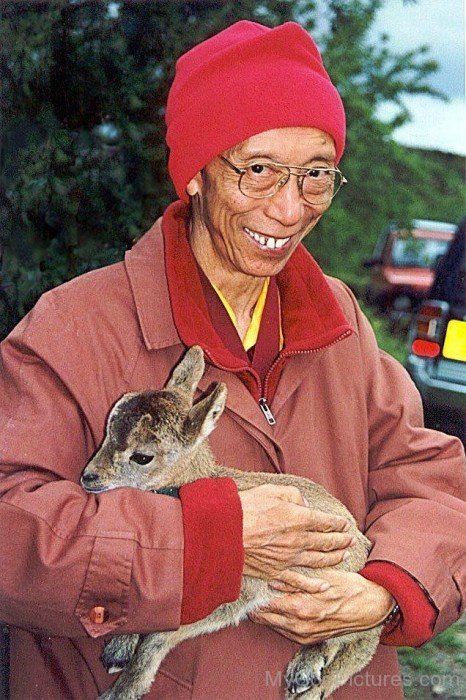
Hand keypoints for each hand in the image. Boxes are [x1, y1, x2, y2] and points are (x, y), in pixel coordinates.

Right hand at [238, 484, 353, 579]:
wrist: (224, 531)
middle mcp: (298, 540)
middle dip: (341, 540)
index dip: (338, 524)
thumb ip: (294, 496)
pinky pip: (299, 581)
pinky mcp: (276, 571)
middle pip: (326, 542)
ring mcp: (288, 558)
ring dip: (333, 558)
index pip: (326, 522)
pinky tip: (324, 586)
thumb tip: (305, 505)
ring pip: (318, 560)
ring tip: (343, 555)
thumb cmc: (246, 507)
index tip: (344, 524)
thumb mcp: (272, 490)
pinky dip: (313, 585)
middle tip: (350, 540)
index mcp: (299, 518)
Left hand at [249, 569, 395, 643]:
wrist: (369, 607)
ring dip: (266, 614)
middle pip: (265, 619)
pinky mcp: (310, 640)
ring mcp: (305, 635)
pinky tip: (279, 610)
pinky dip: (279, 622)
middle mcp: (300, 625)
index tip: (251, 584)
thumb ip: (295, 579)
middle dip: (256, 606)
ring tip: (263, 599)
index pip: (266, 605)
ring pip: (273, 626)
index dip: (256, 594)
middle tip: (252, 591)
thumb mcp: (321, 576)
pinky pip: (286, 632)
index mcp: (301, 607)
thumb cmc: (347, 586)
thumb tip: (273, 580)